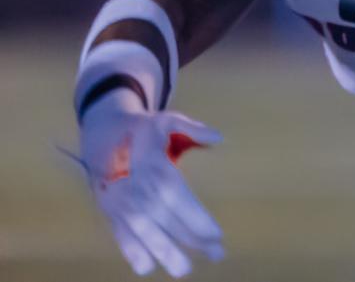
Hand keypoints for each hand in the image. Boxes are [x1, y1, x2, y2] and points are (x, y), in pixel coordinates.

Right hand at [79, 93, 223, 276]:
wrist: (102, 135)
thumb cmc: (143, 130)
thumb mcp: (167, 121)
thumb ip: (193, 128)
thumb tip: (218, 137)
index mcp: (152, 164)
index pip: (175, 195)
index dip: (194, 217)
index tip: (216, 233)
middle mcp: (136, 187)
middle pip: (164, 218)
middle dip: (190, 239)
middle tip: (216, 253)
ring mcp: (120, 202)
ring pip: (143, 232)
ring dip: (164, 252)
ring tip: (184, 270)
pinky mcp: (110, 213)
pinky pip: (119, 236)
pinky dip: (131, 253)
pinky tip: (148, 266)